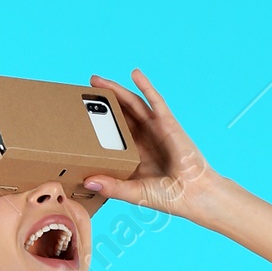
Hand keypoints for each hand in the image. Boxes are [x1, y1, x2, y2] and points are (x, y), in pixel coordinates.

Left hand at [81, 69, 218, 219]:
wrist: (194, 194)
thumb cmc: (168, 197)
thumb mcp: (134, 193)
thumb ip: (112, 187)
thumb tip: (87, 181)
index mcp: (133, 155)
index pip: (111, 135)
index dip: (96, 125)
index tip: (77, 118)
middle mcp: (143, 139)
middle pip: (119, 115)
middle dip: (103, 102)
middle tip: (84, 90)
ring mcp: (155, 129)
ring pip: (132, 104)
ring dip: (116, 90)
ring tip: (97, 80)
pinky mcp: (168, 123)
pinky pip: (155, 100)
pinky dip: (146, 86)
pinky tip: (135, 73)